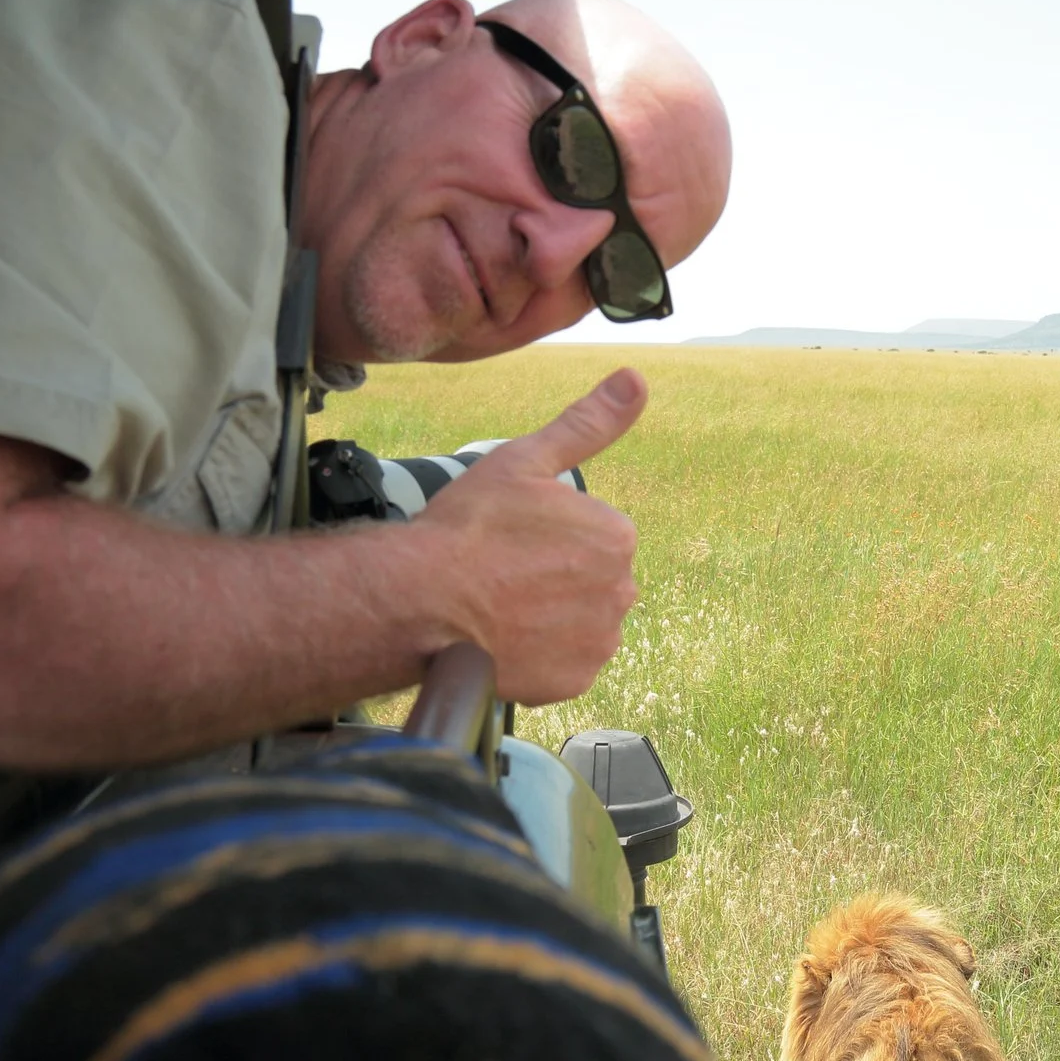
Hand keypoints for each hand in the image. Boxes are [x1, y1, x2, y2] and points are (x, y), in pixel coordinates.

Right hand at [413, 368, 645, 704]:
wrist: (422, 603)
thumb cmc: (469, 529)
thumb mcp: (526, 460)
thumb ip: (588, 424)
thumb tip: (637, 378)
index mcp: (616, 535)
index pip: (593, 536)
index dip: (548, 537)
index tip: (511, 540)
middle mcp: (622, 590)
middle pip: (591, 580)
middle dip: (555, 578)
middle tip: (501, 574)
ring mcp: (601, 641)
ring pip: (580, 622)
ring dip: (550, 617)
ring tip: (500, 606)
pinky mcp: (576, 682)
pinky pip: (565, 663)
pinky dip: (540, 654)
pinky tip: (505, 638)